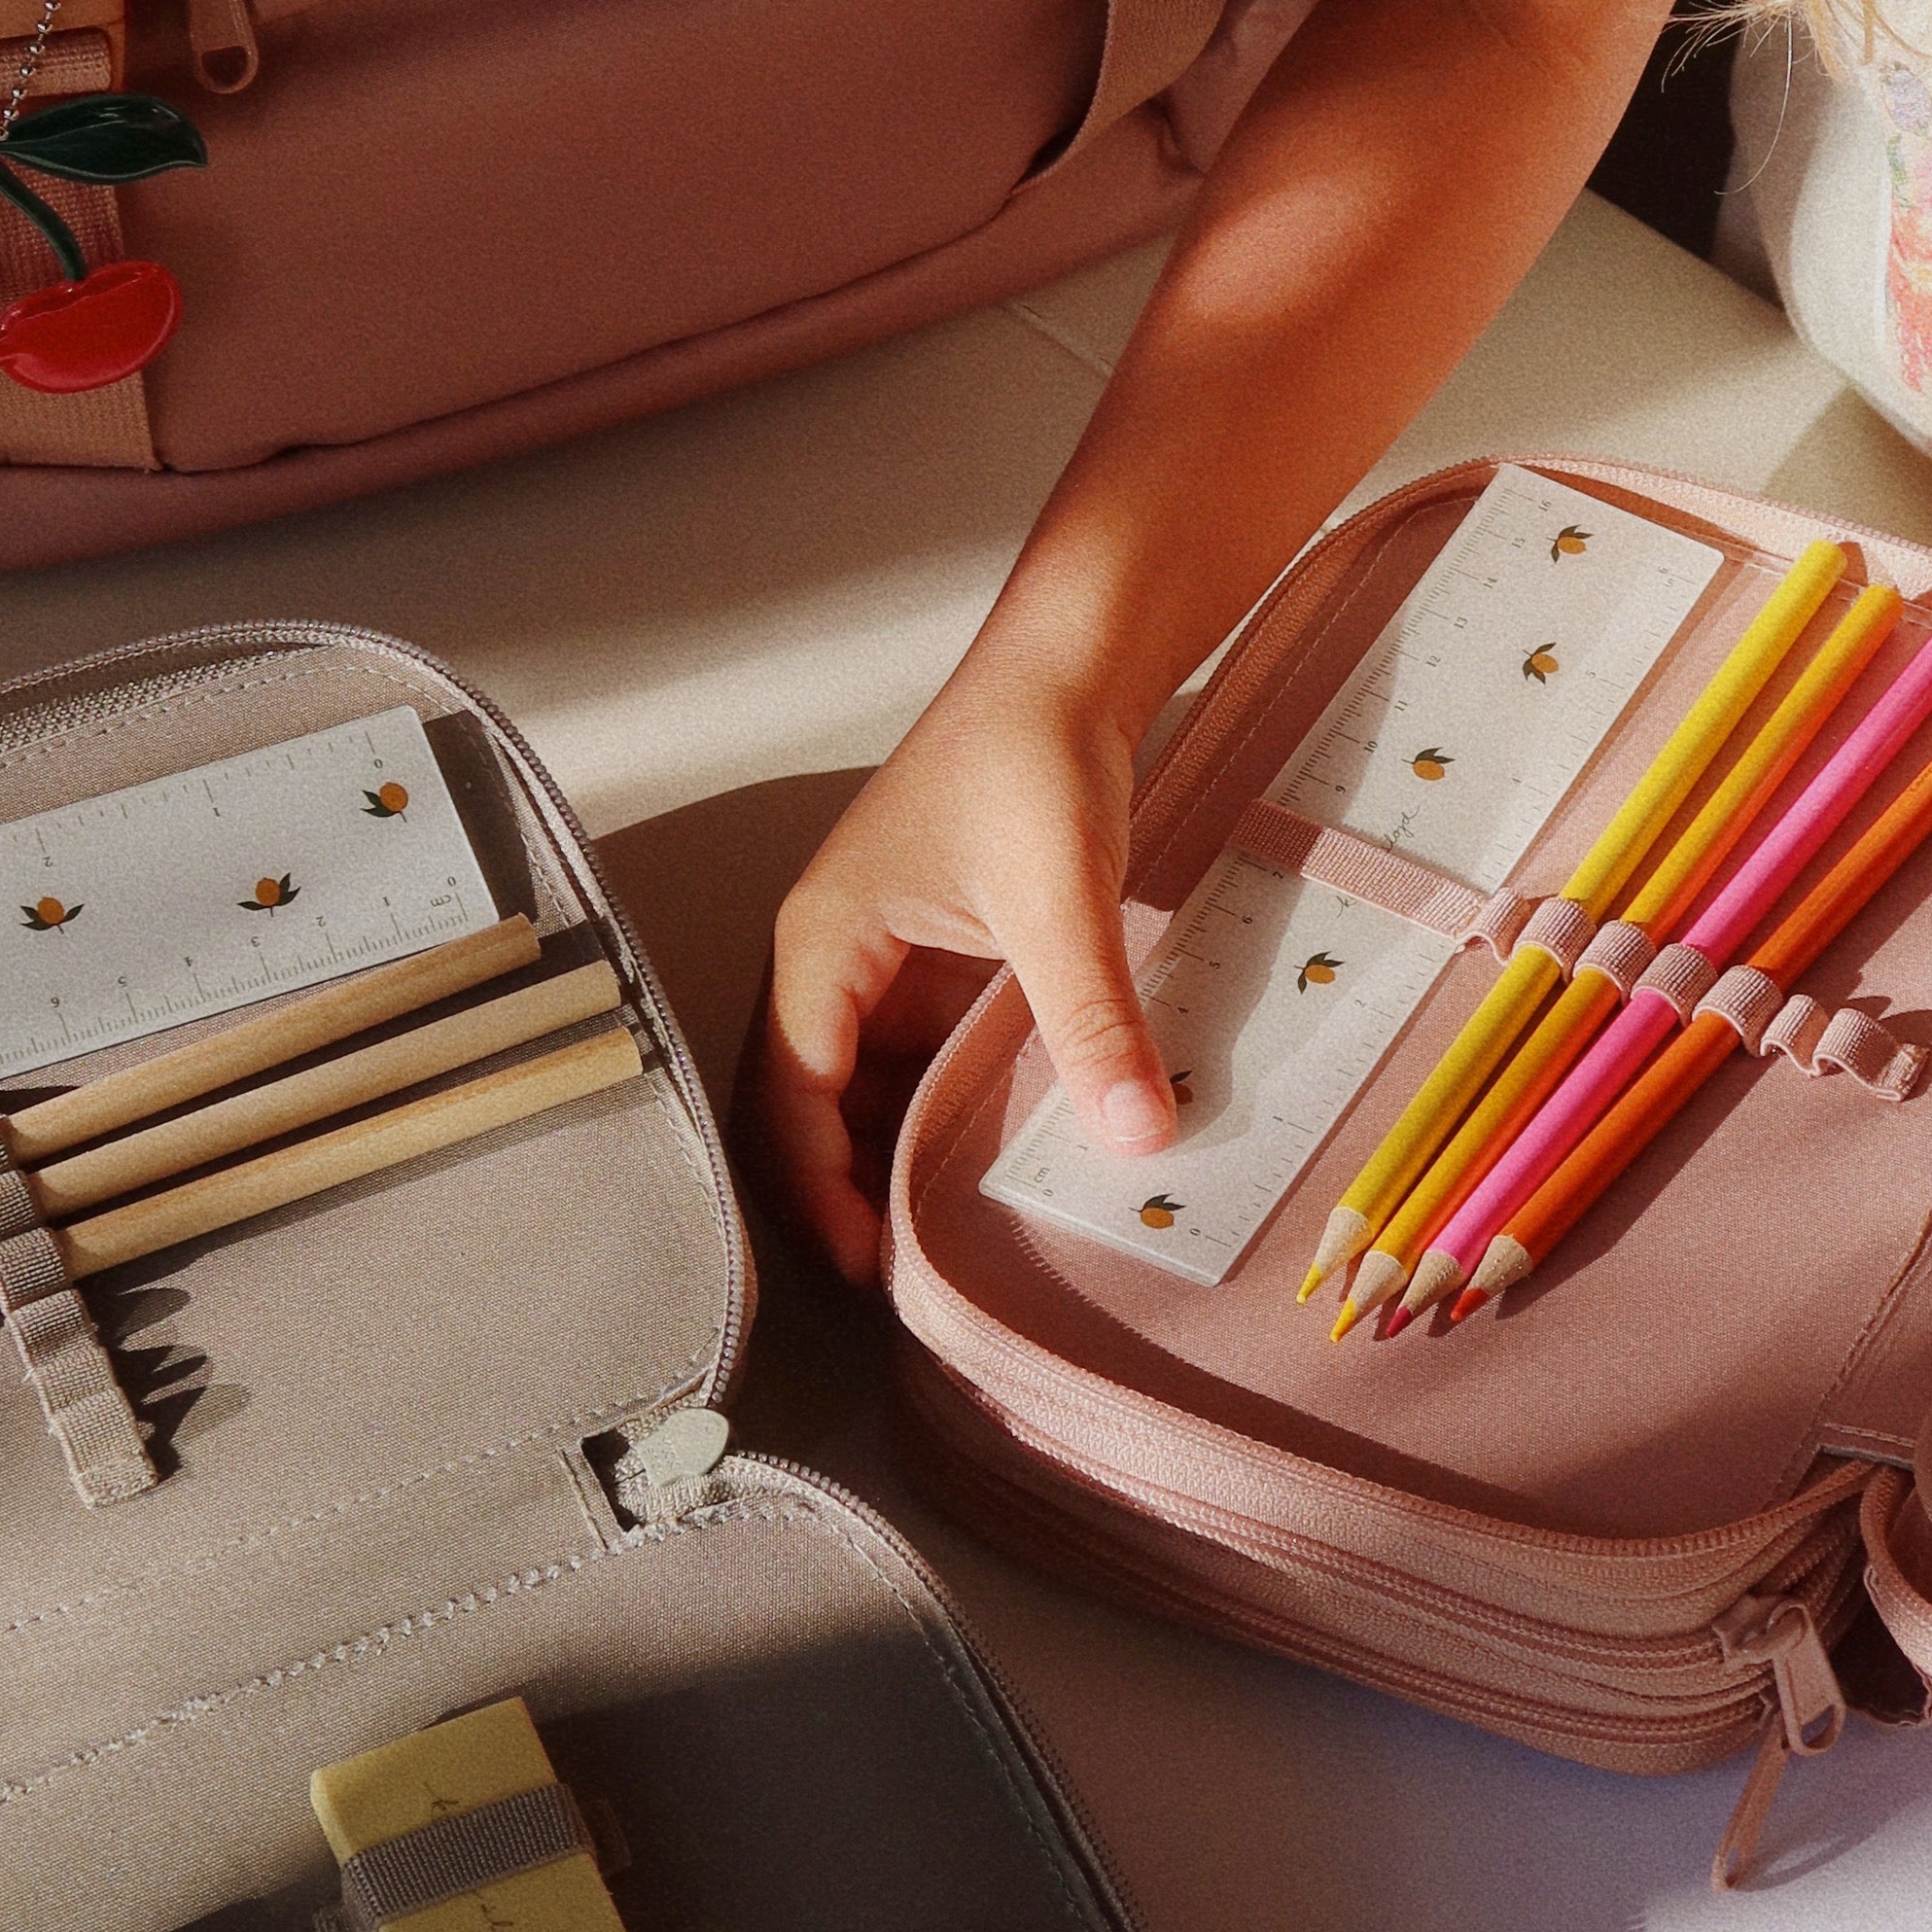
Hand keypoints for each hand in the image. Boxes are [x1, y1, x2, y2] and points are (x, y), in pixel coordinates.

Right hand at [753, 650, 1170, 1279]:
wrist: (1072, 661)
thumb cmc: (1031, 752)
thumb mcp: (1059, 901)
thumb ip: (1091, 1021)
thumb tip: (1136, 1130)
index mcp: (823, 942)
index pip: (794, 1098)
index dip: (822, 1190)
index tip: (871, 1264)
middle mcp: (838, 956)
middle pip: (821, 1105)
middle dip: (856, 1188)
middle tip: (915, 1271)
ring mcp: (889, 956)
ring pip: (877, 1086)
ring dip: (907, 1153)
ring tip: (956, 1232)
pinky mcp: (943, 951)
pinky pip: (931, 1053)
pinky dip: (955, 1107)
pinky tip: (1004, 1150)